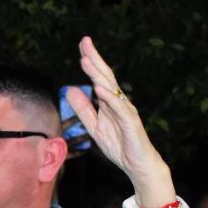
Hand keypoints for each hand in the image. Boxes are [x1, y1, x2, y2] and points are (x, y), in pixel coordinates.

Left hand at [64, 36, 173, 207]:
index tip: (82, 46)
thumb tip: (70, 90)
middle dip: (95, 59)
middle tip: (85, 41)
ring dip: (99, 74)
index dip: (91, 62)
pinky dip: (109, 98)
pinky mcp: (131, 123)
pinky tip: (100, 88)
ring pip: (112, 89)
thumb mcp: (94, 126)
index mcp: (109, 102)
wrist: (137, 165)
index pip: (99, 78)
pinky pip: (120, 108)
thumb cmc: (119, 145)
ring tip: (87, 61)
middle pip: (106, 77)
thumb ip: (83, 108)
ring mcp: (126, 111)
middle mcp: (119, 102)